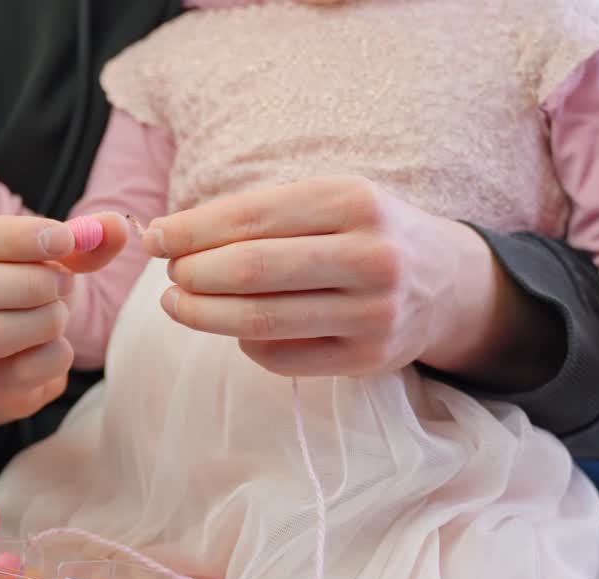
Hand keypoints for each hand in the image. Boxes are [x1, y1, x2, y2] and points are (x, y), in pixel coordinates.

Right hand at [0, 212, 131, 416]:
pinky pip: (20, 372)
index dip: (17, 236)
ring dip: (42, 319)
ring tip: (58, 312)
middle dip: (30, 283)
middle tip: (65, 282)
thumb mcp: (45, 254)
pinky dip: (55, 354)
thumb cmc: (20, 287)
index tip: (65, 239)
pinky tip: (56, 343)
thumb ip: (80, 240)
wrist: (10, 351)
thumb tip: (114, 226)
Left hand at [144, 176, 518, 378]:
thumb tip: (170, 237)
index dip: (190, 230)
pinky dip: (246, 343)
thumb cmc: (366, 233)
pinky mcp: (367, 358)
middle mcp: (369, 256)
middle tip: (169, 274)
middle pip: (251, 271)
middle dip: (193, 273)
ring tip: (178, 303)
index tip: (153, 237)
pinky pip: (281, 357)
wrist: (445, 281)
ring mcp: (372, 313)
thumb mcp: (329, 200)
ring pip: (261, 320)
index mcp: (354, 202)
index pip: (250, 217)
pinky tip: (236, 328)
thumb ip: (260, 215)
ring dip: (203, 314)